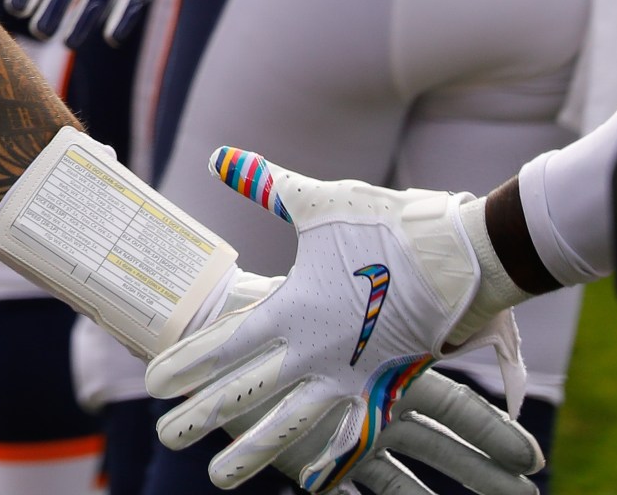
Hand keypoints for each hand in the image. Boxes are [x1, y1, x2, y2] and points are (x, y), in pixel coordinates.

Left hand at [147, 150, 536, 492]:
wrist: (463, 256)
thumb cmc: (386, 225)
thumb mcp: (316, 202)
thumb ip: (262, 185)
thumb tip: (218, 156)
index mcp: (292, 308)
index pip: (224, 344)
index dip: (185, 364)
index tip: (152, 383)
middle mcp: (314, 350)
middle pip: (245, 393)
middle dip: (201, 416)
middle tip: (163, 436)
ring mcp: (350, 375)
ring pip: (290, 424)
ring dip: (252, 451)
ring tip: (217, 477)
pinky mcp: (385, 386)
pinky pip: (352, 433)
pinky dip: (331, 460)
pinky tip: (311, 484)